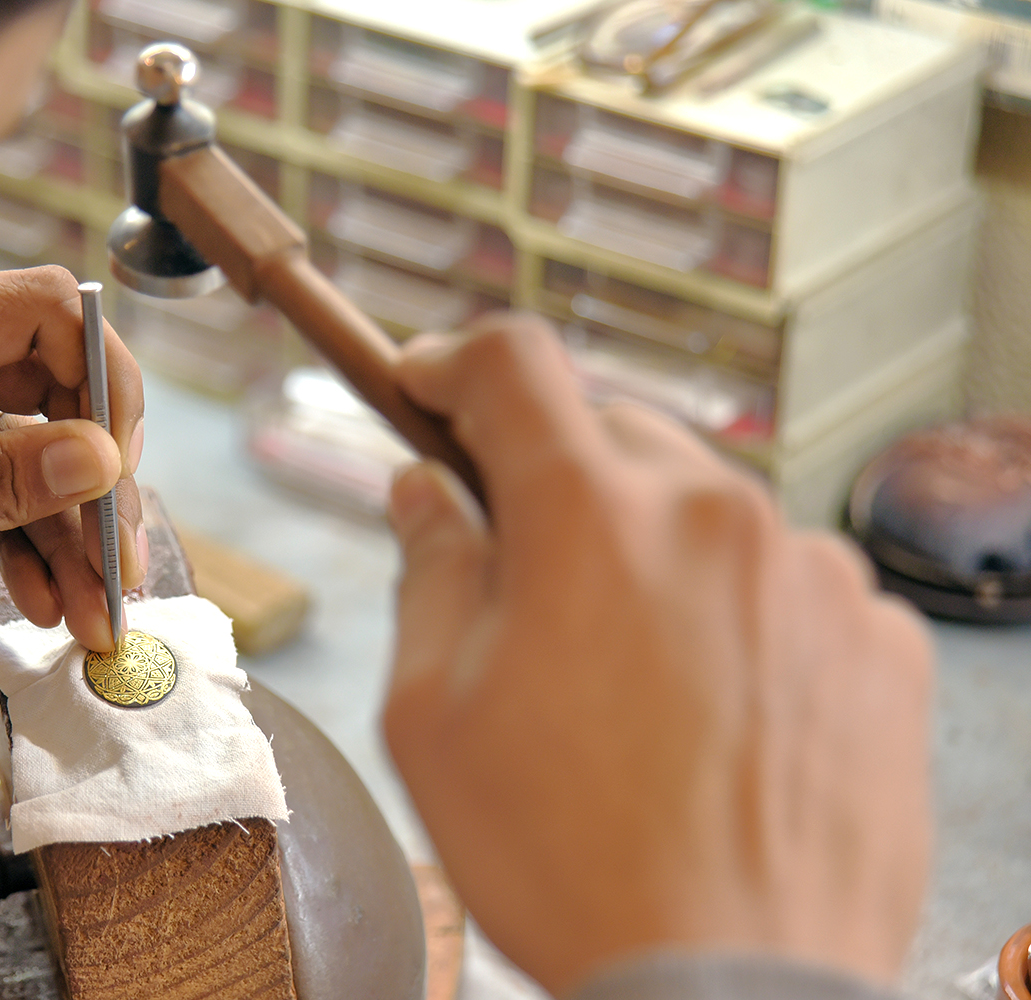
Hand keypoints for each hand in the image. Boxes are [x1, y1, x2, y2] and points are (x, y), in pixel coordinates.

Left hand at [0, 266, 146, 657]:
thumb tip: (99, 457)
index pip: (43, 310)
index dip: (103, 378)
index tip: (119, 468)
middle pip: (53, 387)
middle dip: (96, 482)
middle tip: (120, 568)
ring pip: (32, 447)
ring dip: (69, 529)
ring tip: (94, 612)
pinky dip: (24, 540)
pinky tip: (48, 599)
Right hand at [382, 317, 931, 995]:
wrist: (733, 990)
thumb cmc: (564, 861)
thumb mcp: (435, 717)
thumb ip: (431, 571)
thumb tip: (427, 490)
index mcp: (590, 521)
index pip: (514, 365)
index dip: (454, 363)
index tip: (428, 388)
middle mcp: (716, 517)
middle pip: (612, 431)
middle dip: (552, 476)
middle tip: (518, 566)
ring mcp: (814, 574)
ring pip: (705, 507)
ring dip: (650, 547)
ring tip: (624, 672)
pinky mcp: (879, 639)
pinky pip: (787, 578)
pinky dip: (735, 608)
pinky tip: (710, 703)